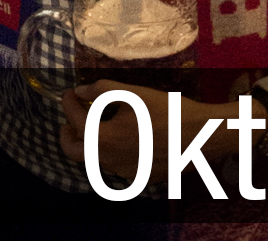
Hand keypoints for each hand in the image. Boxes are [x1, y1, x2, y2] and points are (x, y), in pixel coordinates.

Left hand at [60, 81, 246, 175]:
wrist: (200, 136)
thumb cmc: (167, 111)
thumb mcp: (133, 93)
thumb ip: (101, 90)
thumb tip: (80, 90)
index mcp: (102, 139)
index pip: (75, 121)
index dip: (69, 104)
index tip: (70, 93)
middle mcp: (108, 161)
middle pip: (74, 152)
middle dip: (67, 134)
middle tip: (70, 120)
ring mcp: (123, 173)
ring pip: (96, 159)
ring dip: (91, 142)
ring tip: (100, 125)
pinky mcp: (139, 178)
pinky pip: (117, 165)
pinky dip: (112, 152)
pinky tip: (125, 139)